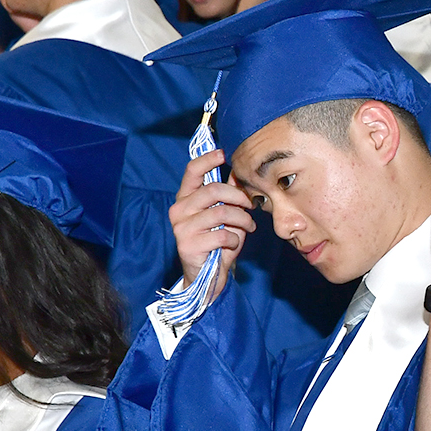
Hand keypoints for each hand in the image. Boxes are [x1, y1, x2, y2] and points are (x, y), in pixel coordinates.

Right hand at [167, 150, 254, 293]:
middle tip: (251, 206)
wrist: (207, 276)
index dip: (207, 159)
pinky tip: (234, 244)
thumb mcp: (226, 215)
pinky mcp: (188, 245)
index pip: (192, 171)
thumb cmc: (217, 242)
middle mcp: (179, 210)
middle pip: (213, 190)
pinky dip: (235, 239)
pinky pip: (221, 235)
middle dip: (239, 196)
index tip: (223, 154)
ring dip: (242, 220)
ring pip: (221, 212)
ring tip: (249, 227)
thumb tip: (238, 173)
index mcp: (186, 198)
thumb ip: (229, 195)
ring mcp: (181, 228)